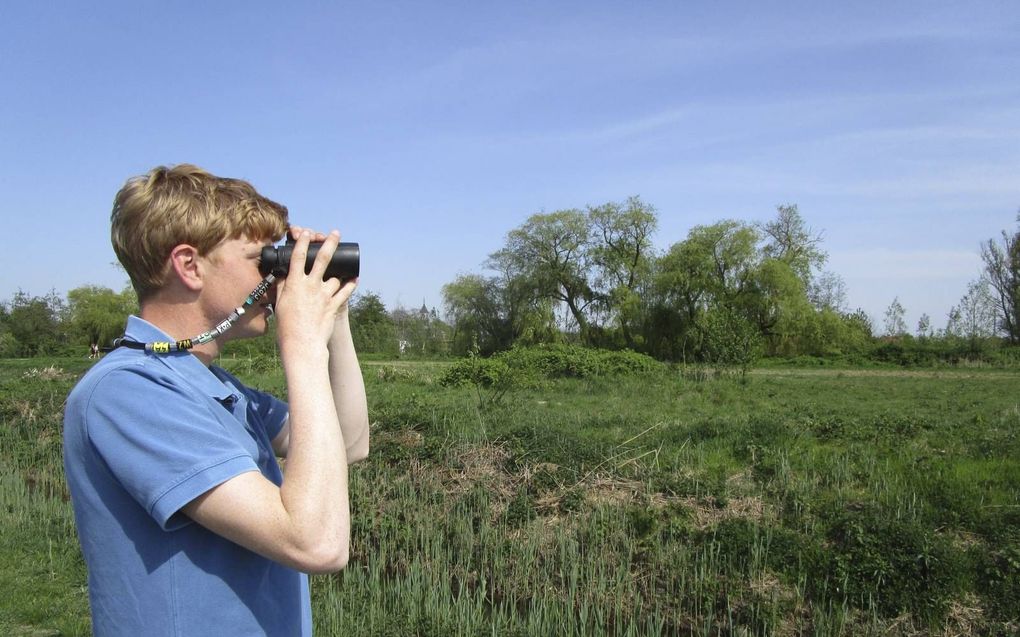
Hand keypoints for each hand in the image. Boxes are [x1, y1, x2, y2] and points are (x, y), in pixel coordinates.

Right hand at [273, 230, 355, 354]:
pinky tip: (355, 279)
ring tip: (342, 270)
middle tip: (335, 233)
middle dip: (330, 242)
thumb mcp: (280, 303)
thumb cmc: (287, 326)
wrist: (302, 344)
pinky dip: (351, 285)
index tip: (306, 232)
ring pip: (336, 277)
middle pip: (323, 258)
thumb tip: (283, 274)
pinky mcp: (334, 305)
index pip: (299, 257)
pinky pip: (346, 292)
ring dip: (339, 273)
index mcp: (295, 284)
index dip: (303, 242)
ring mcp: (324, 295)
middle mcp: (311, 286)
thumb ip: (282, 286)